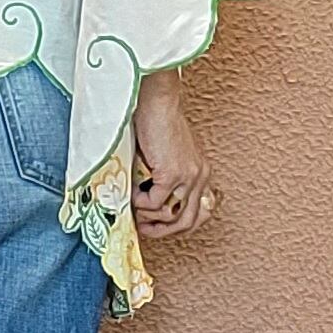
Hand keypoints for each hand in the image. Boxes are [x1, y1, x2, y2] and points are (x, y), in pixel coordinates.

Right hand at [131, 72, 218, 240]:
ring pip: (170, 215)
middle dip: (164, 231)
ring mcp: (188, 176)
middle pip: (188, 221)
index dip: (180, 225)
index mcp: (200, 172)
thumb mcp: (167, 155)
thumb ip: (167, 177)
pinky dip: (140, 201)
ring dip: (148, 216)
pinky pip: (154, 202)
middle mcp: (199, 176)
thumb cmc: (156, 122)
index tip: (160, 225)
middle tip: (144, 228)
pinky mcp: (172, 173)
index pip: (200, 212)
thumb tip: (151, 202)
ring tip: (134, 205)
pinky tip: (132, 190)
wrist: (155, 102)